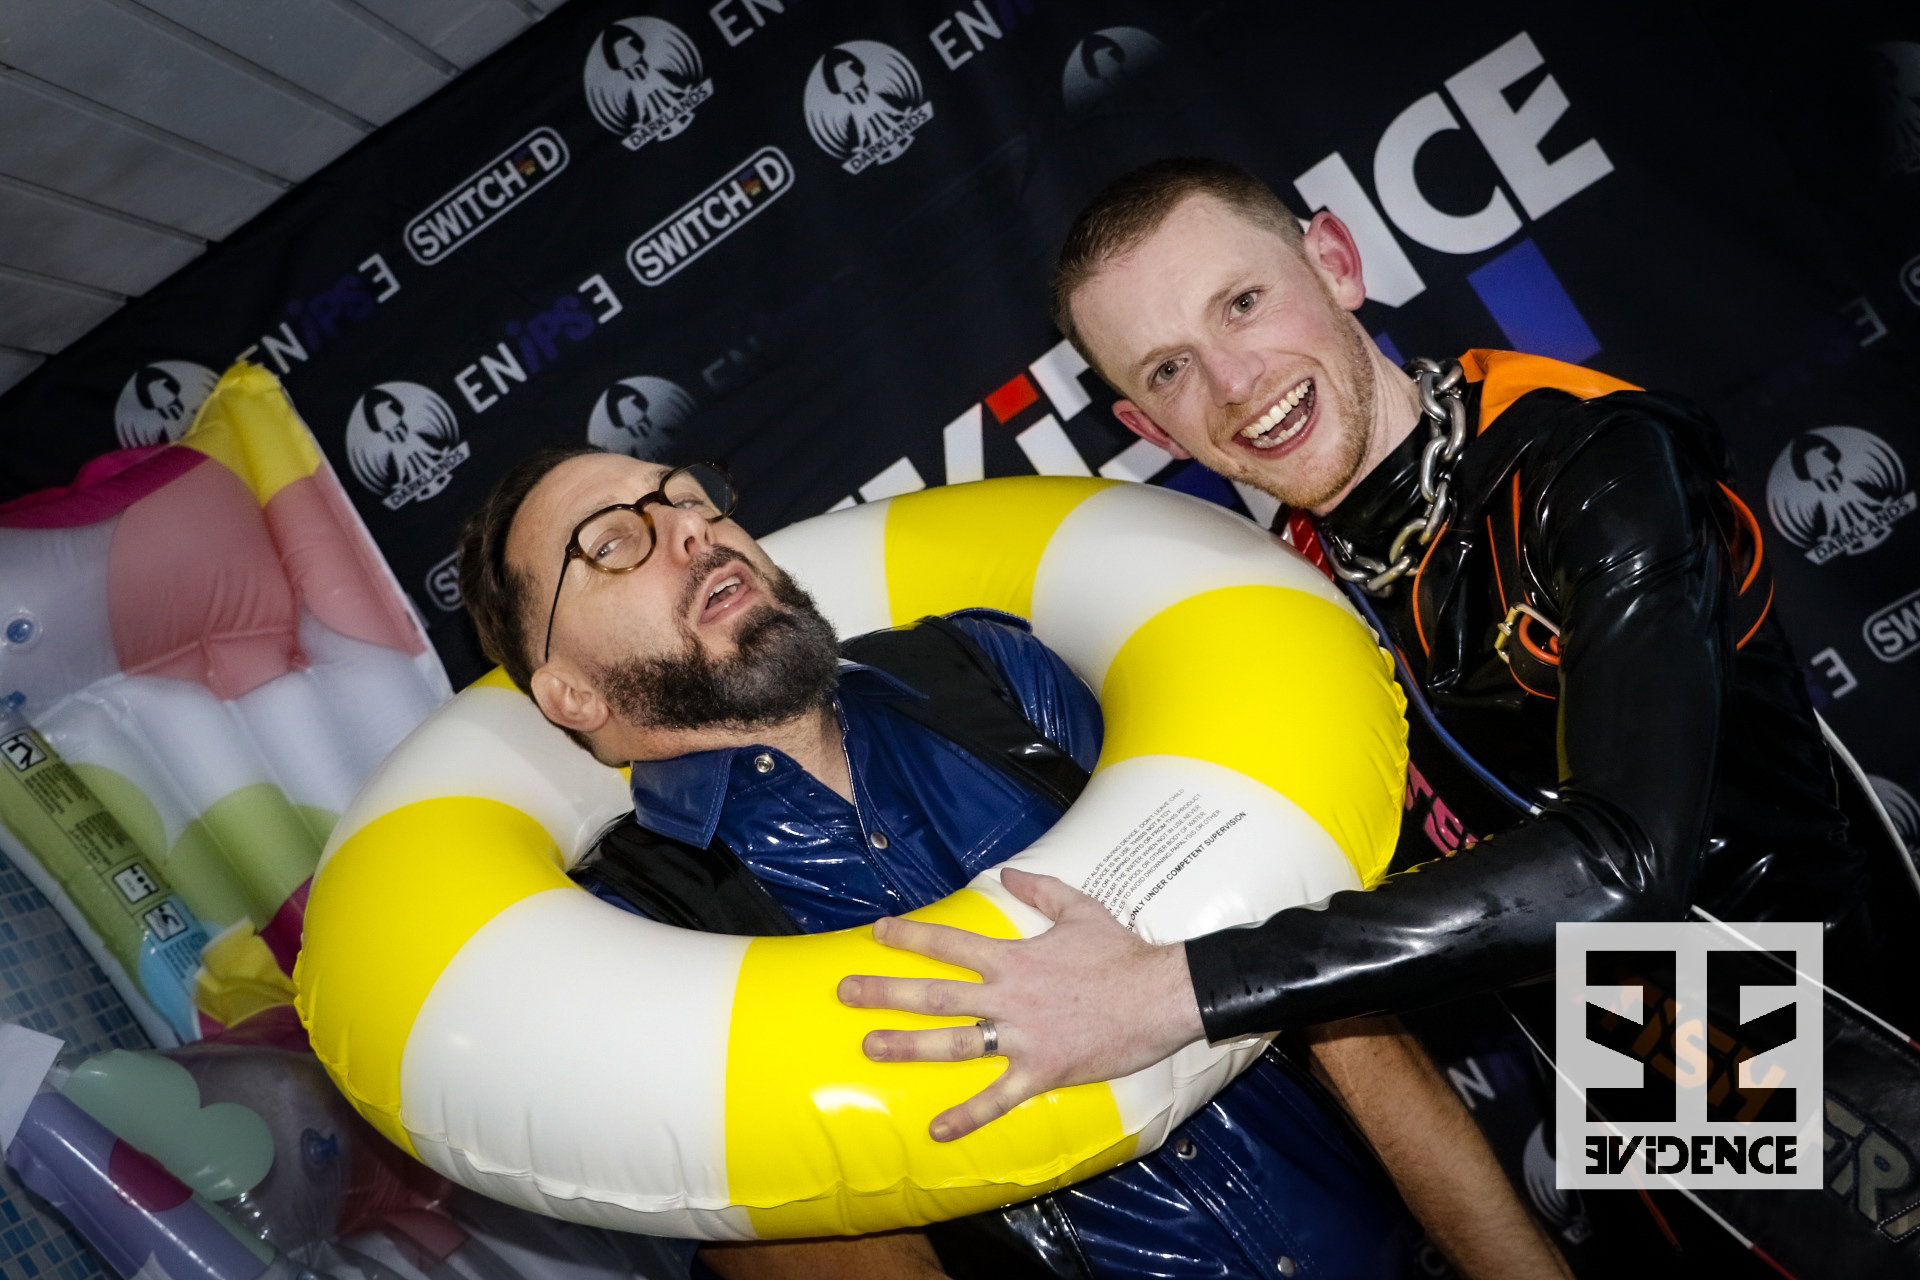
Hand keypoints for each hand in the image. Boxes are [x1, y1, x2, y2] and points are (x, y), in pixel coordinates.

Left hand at [837, 867, 1205, 1141]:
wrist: (1162, 995)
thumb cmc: (1123, 953)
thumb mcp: (1082, 910)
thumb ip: (1042, 890)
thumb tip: (1010, 870)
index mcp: (1014, 958)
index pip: (949, 943)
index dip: (910, 936)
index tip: (876, 933)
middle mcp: (1009, 996)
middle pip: (935, 993)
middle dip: (886, 992)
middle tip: (846, 992)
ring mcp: (1022, 1036)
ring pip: (954, 1043)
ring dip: (908, 1046)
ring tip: (869, 1048)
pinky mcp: (1043, 1071)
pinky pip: (998, 1098)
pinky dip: (967, 1117)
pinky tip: (937, 1131)